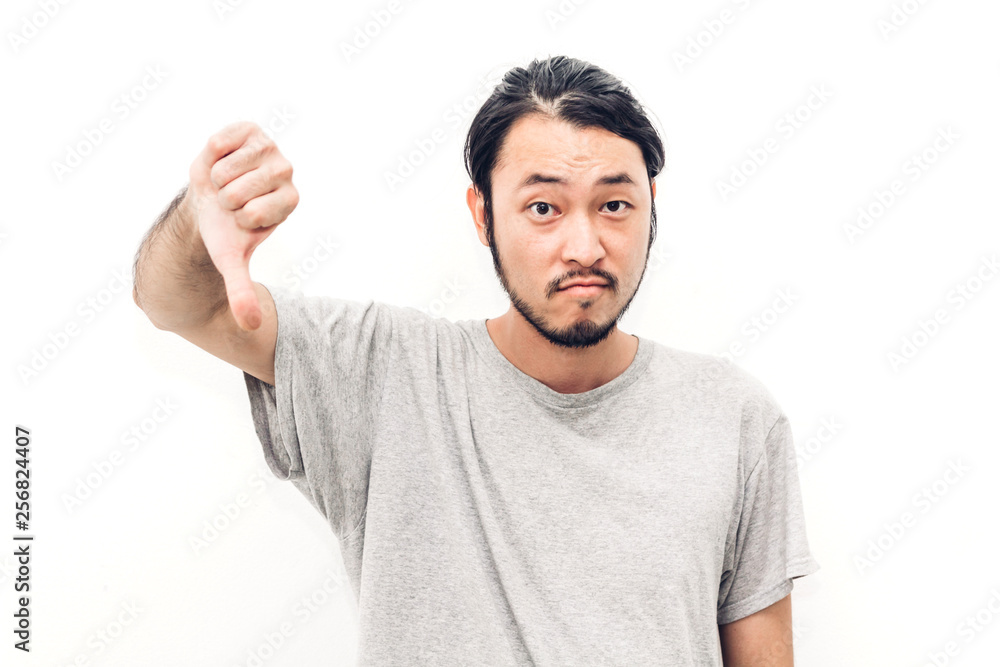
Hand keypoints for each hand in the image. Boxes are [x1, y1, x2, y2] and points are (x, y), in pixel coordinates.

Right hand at [186, 121, 297, 330]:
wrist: (207, 199)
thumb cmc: (225, 229)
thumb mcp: (232, 261)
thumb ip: (242, 291)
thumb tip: (252, 327)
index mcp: (289, 201)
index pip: (257, 212)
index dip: (238, 217)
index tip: (239, 218)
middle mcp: (285, 172)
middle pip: (244, 189)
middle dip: (226, 199)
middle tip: (228, 200)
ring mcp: (270, 148)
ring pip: (231, 166)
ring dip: (217, 177)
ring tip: (223, 183)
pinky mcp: (250, 129)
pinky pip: (222, 140)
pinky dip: (212, 153)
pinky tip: (219, 159)